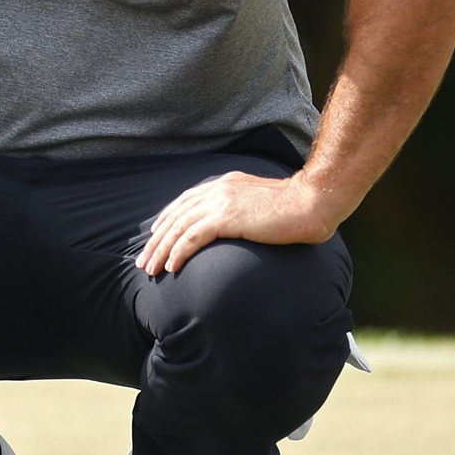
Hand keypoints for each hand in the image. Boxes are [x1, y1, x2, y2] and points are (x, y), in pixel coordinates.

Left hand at [134, 171, 343, 275]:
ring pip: (179, 228)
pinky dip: (178, 253)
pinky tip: (171, 267)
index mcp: (224, 185)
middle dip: (156, 240)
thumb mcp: (260, 203)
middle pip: (176, 216)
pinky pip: (192, 238)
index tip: (155, 236)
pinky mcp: (226, 218)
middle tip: (144, 261)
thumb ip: (242, 209)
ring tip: (151, 270)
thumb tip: (236, 224)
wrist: (310, 202)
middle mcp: (217, 190)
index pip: (185, 201)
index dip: (167, 219)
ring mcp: (221, 202)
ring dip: (162, 251)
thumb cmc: (294, 208)